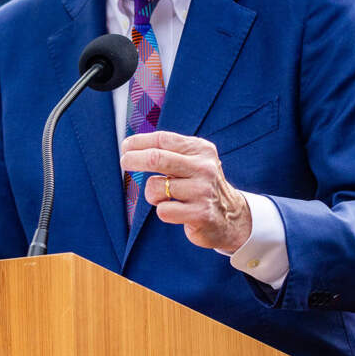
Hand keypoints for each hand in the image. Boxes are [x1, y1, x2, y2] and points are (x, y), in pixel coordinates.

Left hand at [119, 131, 253, 252]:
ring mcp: (203, 191)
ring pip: (155, 188)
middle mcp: (204, 167)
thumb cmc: (200, 186)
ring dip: (152, 195)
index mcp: (201, 150)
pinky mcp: (200, 213)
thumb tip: (131, 145)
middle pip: (156, 158)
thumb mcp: (193, 161)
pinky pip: (163, 211)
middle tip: (124, 162)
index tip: (125, 146)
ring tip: (166, 198)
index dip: (139, 142)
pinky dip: (163, 212)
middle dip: (133, 159)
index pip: (163, 139)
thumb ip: (169, 151)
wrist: (229, 216)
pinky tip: (177, 212)